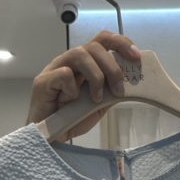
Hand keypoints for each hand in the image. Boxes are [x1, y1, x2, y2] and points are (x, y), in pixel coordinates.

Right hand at [27, 31, 141, 138]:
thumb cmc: (72, 119)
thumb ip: (112, 91)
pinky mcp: (43, 81)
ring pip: (80, 54)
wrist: (53, 139)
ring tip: (97, 99)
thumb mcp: (100, 105)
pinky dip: (73, 89)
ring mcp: (55, 69)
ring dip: (96, 77)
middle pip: (94, 46)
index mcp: (84, 63)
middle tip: (119, 90)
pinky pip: (64, 74)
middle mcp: (69, 61)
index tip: (136, 57)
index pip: (102, 41)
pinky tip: (70, 103)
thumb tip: (132, 83)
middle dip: (112, 67)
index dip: (120, 43)